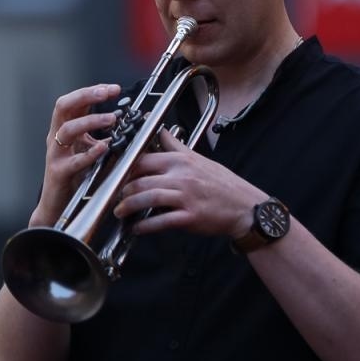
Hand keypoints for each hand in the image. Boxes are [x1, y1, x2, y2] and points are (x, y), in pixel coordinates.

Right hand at [34, 83, 123, 226]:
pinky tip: (104, 147)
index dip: (92, 91)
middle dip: (86, 96)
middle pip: (64, 106)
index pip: (74, 101)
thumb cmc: (74, 176)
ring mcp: (56, 154)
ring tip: (111, 119)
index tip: (113, 88)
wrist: (57, 205)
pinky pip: (74, 161)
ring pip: (68, 130)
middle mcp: (56, 138)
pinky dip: (90, 153)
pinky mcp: (59, 173)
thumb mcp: (87, 148)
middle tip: (107, 93)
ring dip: (91, 121)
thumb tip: (122, 118)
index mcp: (63, 129)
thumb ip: (99, 133)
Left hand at [113, 128, 264, 236]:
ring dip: (128, 207)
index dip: (125, 168)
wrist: (244, 207)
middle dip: (123, 190)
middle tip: (115, 196)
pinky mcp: (189, 218)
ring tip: (120, 212)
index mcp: (182, 161)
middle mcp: (182, 177)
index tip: (115, 174)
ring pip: (147, 199)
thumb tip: (161, 131)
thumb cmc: (223, 184)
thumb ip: (176, 147)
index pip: (144, 159)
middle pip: (141, 180)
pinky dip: (144, 226)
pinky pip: (160, 222)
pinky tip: (136, 229)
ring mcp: (185, 197)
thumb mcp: (199, 159)